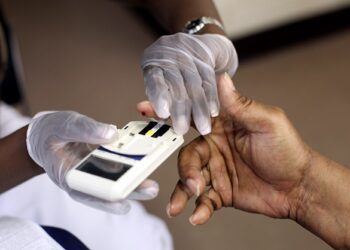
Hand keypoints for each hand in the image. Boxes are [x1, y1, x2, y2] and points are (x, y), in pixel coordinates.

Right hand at [26, 111, 158, 213]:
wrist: (46, 135)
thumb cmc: (51, 132)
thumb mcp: (63, 125)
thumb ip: (84, 129)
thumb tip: (111, 134)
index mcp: (67, 175)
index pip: (86, 193)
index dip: (105, 199)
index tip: (122, 201)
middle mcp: (83, 179)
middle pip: (106, 191)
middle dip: (129, 191)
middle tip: (151, 189)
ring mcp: (94, 173)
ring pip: (115, 182)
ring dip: (135, 183)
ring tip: (153, 184)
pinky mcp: (102, 165)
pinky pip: (117, 168)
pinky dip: (131, 167)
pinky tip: (146, 166)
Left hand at [142, 33, 237, 134]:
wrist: (200, 46)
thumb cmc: (176, 69)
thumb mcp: (161, 80)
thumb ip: (155, 98)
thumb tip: (143, 112)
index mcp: (154, 61)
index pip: (155, 79)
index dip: (159, 95)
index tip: (163, 113)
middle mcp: (171, 55)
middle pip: (176, 84)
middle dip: (180, 109)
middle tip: (181, 128)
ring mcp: (189, 54)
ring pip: (194, 84)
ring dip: (199, 108)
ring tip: (202, 127)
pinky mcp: (206, 57)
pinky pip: (209, 80)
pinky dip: (211, 98)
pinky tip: (213, 112)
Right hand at [167, 74, 312, 224]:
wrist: (299, 186)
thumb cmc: (286, 149)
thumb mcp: (267, 122)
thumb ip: (241, 104)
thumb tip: (222, 78)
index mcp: (222, 124)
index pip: (192, 114)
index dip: (169, 111)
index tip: (147, 109)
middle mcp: (214, 145)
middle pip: (186, 154)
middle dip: (184, 168)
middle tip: (190, 180)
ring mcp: (215, 169)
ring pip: (189, 178)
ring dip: (185, 191)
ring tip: (184, 204)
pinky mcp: (220, 191)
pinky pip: (203, 200)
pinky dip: (198, 209)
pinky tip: (197, 216)